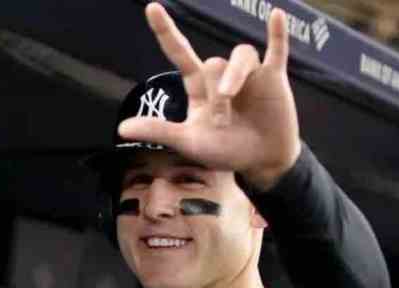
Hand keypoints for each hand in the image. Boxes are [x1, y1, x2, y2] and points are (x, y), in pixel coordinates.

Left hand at [118, 2, 301, 189]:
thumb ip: (158, 131)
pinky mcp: (273, 78)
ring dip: (234, 75)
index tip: (152, 8)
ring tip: (231, 98)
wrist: (260, 161)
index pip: (180, 54)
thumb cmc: (223, 151)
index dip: (167, 32)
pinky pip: (276, 49)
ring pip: (239, 55)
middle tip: (221, 122)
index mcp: (199, 89)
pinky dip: (276, 34)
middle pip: (214, 64)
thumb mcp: (188, 142)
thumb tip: (122, 128)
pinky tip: (275, 16)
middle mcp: (221, 76)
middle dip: (216, 93)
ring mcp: (248, 75)